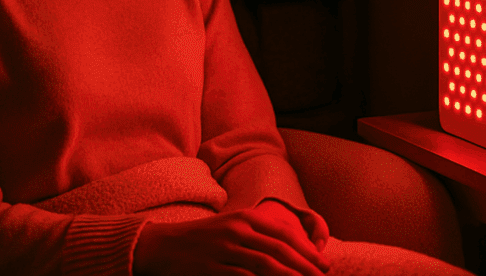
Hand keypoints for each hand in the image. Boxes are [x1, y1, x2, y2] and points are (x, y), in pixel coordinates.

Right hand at [133, 202, 330, 275]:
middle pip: (279, 250)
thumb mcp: (231, 227)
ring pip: (265, 265)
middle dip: (305, 266)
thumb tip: (288, 251)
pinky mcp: (212, 268)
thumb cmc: (202, 238)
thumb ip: (257, 235)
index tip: (323, 264)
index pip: (284, 234)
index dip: (307, 250)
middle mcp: (237, 230)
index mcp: (245, 217)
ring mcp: (224, 249)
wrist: (161, 245)